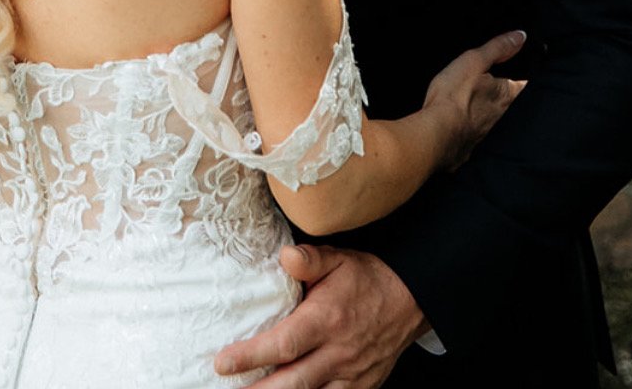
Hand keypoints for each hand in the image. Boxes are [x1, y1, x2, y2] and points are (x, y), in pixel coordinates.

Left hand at [215, 245, 422, 387]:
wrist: (409, 300)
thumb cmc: (366, 278)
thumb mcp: (338, 258)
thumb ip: (310, 259)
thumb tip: (285, 255)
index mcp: (327, 319)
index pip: (284, 344)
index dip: (251, 356)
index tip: (222, 362)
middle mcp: (338, 352)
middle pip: (293, 382)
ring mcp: (351, 375)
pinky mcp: (361, 387)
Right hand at [421, 29, 526, 170]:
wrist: (436, 134)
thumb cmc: (455, 96)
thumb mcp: (474, 61)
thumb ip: (498, 48)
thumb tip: (521, 36)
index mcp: (508, 96)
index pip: (526, 84)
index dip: (525, 74)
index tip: (522, 67)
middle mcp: (504, 117)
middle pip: (512, 102)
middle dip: (506, 92)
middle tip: (496, 81)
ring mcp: (488, 133)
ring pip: (495, 117)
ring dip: (489, 109)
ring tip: (479, 99)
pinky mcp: (471, 144)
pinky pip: (477, 130)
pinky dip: (473, 123)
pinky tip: (463, 119)